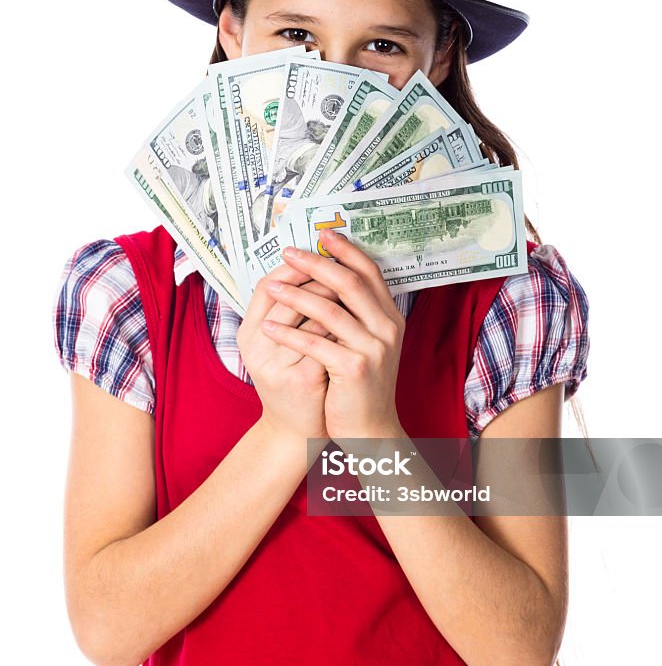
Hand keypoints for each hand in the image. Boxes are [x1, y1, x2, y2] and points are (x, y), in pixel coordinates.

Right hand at [237, 262, 339, 441]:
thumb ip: (289, 313)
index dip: (295, 266)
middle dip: (321, 277)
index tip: (320, 251)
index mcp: (247, 334)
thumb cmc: (292, 380)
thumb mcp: (280, 346)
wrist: (295, 431)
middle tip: (342, 265)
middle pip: (290, 295)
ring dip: (337, 299)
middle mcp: (255, 348)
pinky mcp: (302, 380)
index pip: (266, 285)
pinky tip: (357, 319)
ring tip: (353, 287)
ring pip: (312, 317)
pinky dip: (343, 328)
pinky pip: (327, 342)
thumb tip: (316, 269)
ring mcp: (276, 365)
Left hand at [260, 229, 406, 443]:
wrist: (371, 430)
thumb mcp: (368, 344)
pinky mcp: (354, 369)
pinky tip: (267, 326)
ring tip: (270, 286)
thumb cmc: (360, 386)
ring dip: (295, 295)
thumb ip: (357, 314)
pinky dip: (288, 333)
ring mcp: (374, 348)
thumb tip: (328, 276)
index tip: (321, 235)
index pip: (369, 273)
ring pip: (329, 310)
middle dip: (315, 264)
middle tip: (288, 252)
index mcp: (390, 318)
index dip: (345, 251)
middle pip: (349, 283)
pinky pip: (315, 343)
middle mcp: (388, 328)